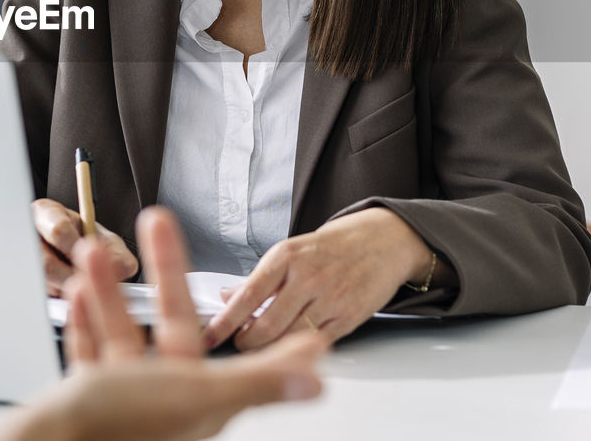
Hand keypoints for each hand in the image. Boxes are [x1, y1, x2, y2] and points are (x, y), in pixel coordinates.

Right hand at [0, 207, 326, 440]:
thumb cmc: (117, 426)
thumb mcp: (195, 394)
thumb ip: (257, 382)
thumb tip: (317, 381)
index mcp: (198, 400)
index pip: (240, 358)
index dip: (257, 329)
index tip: (269, 303)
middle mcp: (164, 399)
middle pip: (172, 325)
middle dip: (164, 272)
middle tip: (157, 221)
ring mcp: (123, 400)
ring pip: (124, 333)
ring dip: (113, 290)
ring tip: (97, 251)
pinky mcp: (87, 400)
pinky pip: (91, 353)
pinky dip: (87, 321)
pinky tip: (80, 292)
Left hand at [203, 207, 432, 350]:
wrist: (382, 241)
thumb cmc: (332, 247)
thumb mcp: (291, 252)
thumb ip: (259, 278)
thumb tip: (226, 297)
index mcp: (286, 257)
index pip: (247, 295)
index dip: (225, 321)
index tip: (209, 335)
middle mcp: (308, 277)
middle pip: (266, 325)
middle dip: (246, 342)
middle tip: (238, 345)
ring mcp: (330, 299)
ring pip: (290, 339)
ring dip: (269, 350)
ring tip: (260, 348)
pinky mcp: (349, 317)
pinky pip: (315, 342)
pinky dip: (298, 349)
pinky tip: (290, 347)